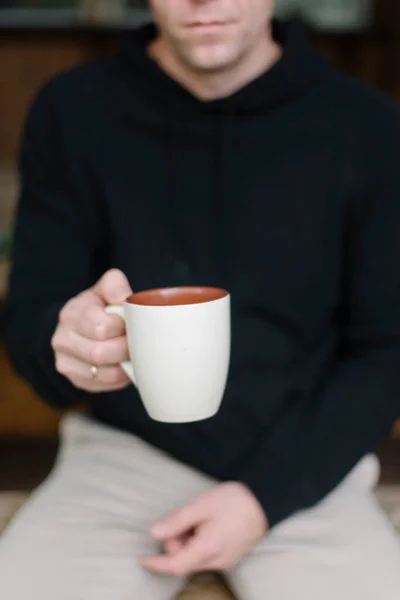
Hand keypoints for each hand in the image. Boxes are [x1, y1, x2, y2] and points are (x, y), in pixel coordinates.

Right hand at [52, 269, 132, 391]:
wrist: (78, 329)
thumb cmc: (98, 308)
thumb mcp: (104, 289)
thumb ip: (114, 285)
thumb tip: (124, 299)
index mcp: (71, 313)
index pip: (101, 327)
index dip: (123, 328)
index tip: (132, 324)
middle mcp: (62, 339)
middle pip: (100, 352)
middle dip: (125, 348)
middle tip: (138, 343)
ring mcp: (66, 363)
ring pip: (103, 372)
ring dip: (124, 365)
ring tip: (134, 354)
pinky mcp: (76, 380)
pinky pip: (104, 385)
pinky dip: (120, 378)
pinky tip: (125, 366)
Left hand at [142, 482, 267, 575]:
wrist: (265, 501)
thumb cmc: (234, 501)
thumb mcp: (201, 505)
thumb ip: (176, 520)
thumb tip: (154, 533)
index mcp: (207, 549)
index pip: (175, 565)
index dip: (157, 564)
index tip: (143, 559)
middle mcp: (216, 561)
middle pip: (184, 559)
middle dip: (177, 540)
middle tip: (187, 517)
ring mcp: (225, 560)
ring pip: (195, 556)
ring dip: (189, 540)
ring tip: (201, 517)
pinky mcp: (231, 555)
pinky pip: (207, 554)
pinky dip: (200, 541)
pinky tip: (209, 523)